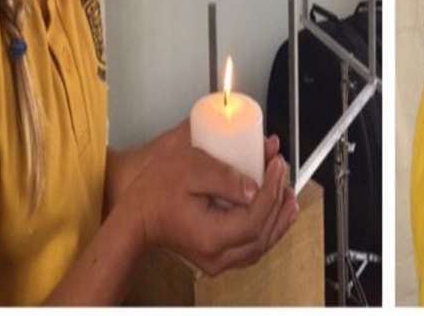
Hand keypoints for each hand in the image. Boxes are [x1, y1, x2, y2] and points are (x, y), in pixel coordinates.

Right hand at [133, 127, 296, 277]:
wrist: (135, 216)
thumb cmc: (155, 191)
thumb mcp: (190, 168)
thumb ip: (225, 177)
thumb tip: (255, 186)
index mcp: (211, 236)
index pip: (255, 219)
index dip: (271, 190)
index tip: (276, 163)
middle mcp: (216, 256)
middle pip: (262, 235)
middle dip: (279, 201)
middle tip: (283, 171)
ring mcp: (216, 260)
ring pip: (259, 246)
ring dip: (278, 219)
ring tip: (288, 192)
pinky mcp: (216, 255)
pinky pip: (249, 247)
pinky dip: (266, 228)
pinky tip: (274, 212)